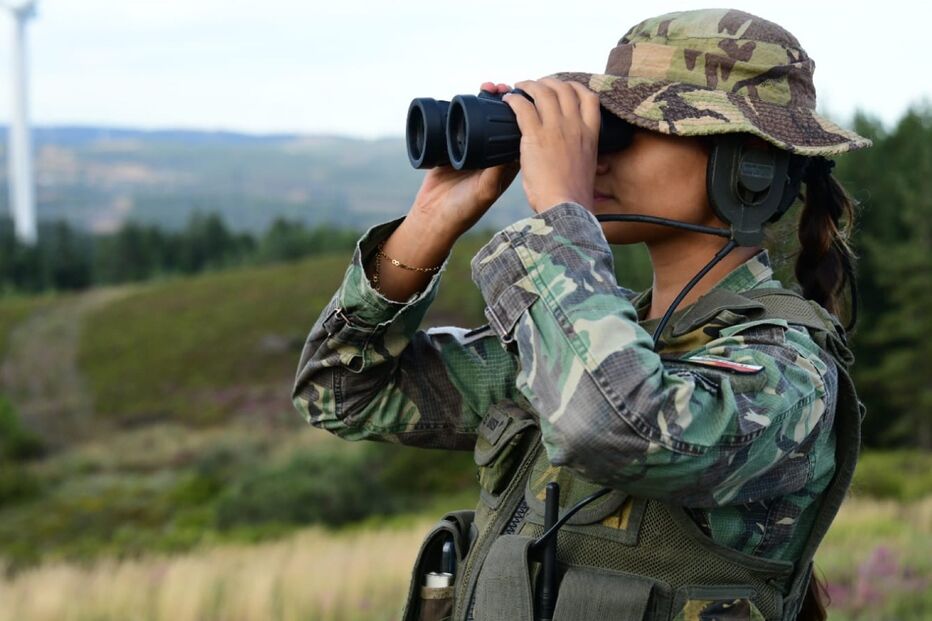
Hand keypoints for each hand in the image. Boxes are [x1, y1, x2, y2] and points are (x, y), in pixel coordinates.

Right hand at [410, 82, 519, 239]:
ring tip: (486, 86)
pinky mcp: (452, 146)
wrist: (434, 217)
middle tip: (501, 86)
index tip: (522, 96)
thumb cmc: (464, 210)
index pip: (519, 132)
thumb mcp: (485, 190)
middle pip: (501, 121)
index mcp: (506, 164)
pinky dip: (463, 107)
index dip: (524, 112)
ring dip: (485, 100)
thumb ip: (498, 172)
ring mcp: (472, 149)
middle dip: (504, 101)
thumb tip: (515, 150)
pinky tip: (464, 96)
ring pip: (482, 118)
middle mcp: (492, 154)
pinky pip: (460, 122)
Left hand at [503, 78, 600, 213]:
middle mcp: (576, 126)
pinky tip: (507, 100)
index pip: (590, 97)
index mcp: (591, 134)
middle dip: (549, 82)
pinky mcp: (536, 135)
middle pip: (564, 88)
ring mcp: (556, 128)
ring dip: (529, 85)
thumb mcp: (586, 168)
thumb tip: (573, 154)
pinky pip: (523, 106)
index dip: (575, 87)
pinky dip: (514, 99)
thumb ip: (580, 153)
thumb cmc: (573, 196)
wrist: (566, 207)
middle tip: (536, 85)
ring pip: (543, 92)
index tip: (563, 88)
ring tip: (519, 87)